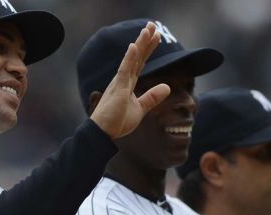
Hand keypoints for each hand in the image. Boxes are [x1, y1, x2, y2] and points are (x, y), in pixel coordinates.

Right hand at [90, 21, 171, 139]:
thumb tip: (167, 87)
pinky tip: (134, 46)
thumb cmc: (117, 122)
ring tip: (148, 29)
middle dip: (145, 40)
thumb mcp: (140, 109)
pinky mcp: (117, 89)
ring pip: (132, 59)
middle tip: (152, 24)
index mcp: (127, 83)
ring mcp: (119, 83)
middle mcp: (123, 79)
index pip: (141, 62)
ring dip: (140, 44)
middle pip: (137, 56)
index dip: (148, 49)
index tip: (156, 36)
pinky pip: (124, 71)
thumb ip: (152, 97)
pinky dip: (129, 58)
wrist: (104, 133)